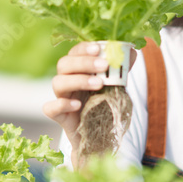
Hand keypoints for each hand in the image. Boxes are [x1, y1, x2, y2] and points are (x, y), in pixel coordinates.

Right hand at [43, 42, 137, 168]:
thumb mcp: (116, 84)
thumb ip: (121, 68)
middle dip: (84, 62)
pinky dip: (61, 104)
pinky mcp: (59, 116)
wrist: (98, 133)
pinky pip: (50, 108)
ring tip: (98, 84)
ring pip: (57, 82)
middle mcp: (67, 80)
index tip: (98, 48)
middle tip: (104, 65)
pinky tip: (77, 105)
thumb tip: (132, 52)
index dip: (84, 48)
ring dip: (78, 80)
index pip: (75, 52)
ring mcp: (61, 97)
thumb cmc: (104, 103)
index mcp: (78, 69)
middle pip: (64, 64)